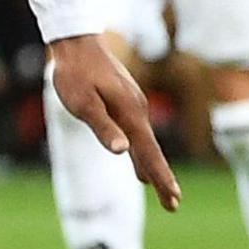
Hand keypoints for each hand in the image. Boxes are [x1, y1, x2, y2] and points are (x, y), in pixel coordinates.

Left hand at [48, 35, 181, 210]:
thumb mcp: (83, 104)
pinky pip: (138, 134)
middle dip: (162, 179)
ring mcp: (133, 105)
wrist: (77, 43)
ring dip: (153, 168)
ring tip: (161, 191)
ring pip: (145, 143)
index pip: (149, 152)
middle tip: (173, 205)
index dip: (161, 176)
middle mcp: (137, 110)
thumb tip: (123, 151)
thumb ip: (102, 127)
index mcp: (129, 113)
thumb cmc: (75, 74)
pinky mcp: (126, 102)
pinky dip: (143, 153)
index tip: (173, 198)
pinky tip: (139, 164)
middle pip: (152, 151)